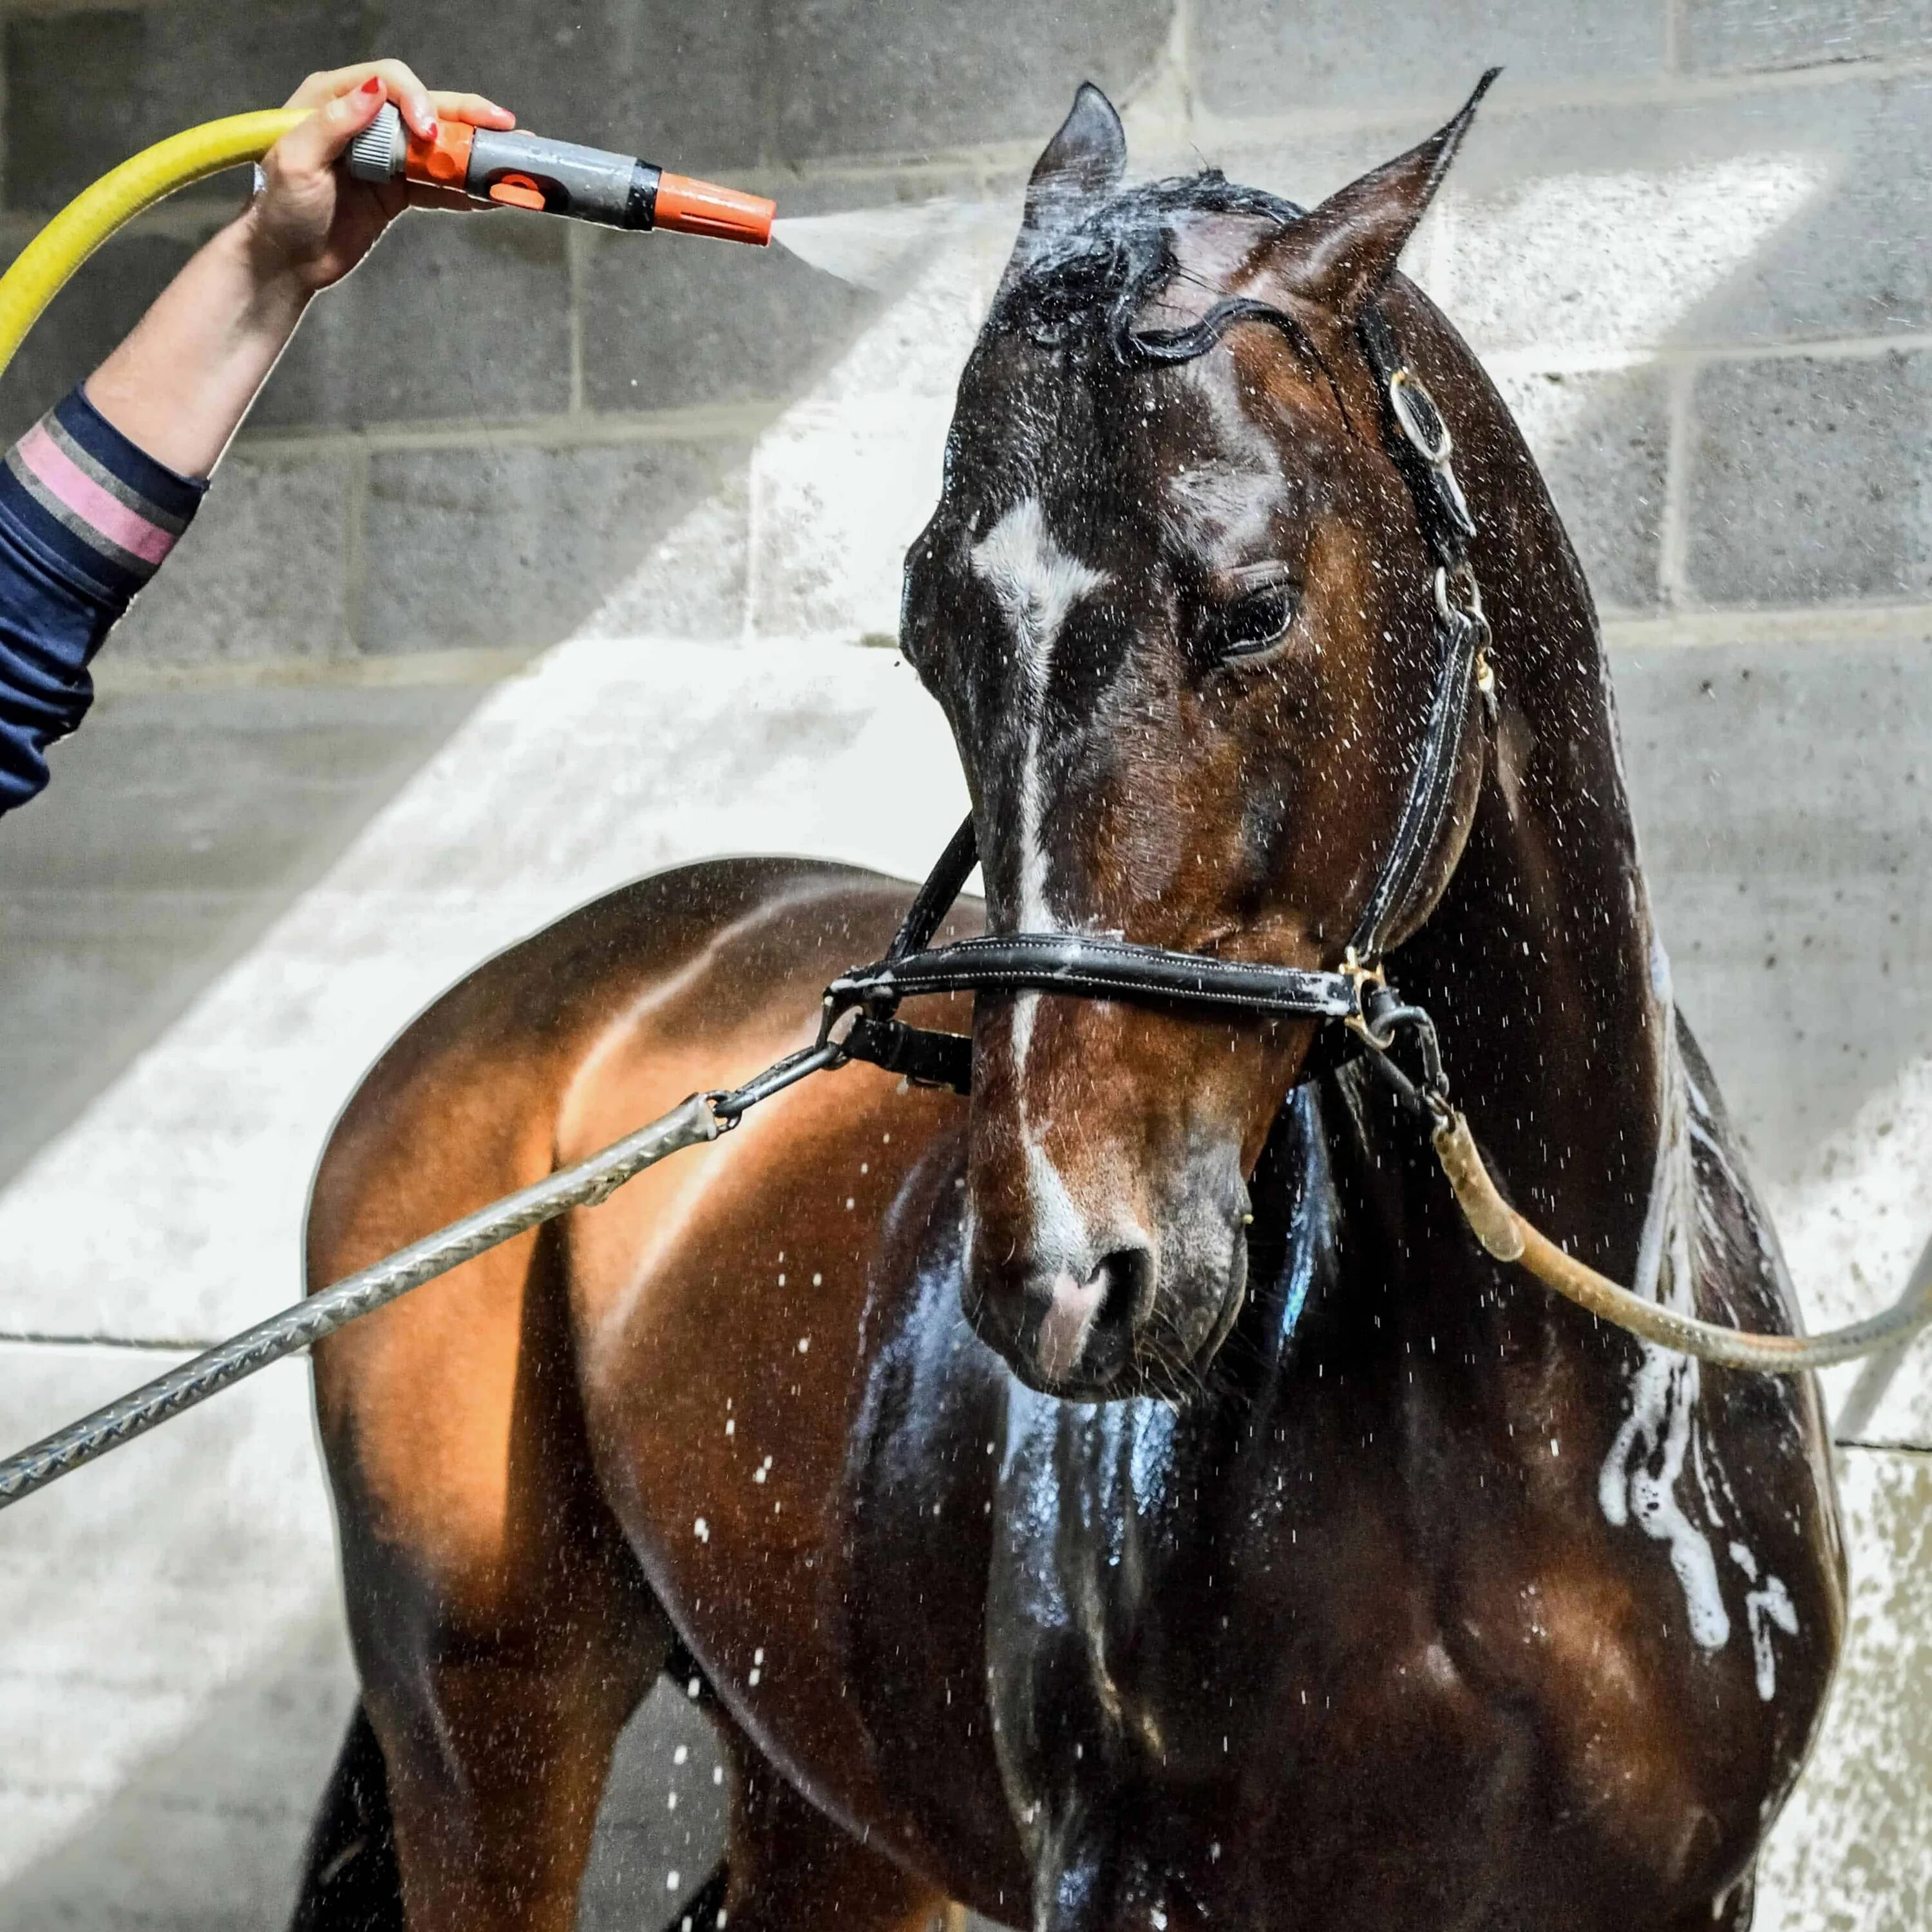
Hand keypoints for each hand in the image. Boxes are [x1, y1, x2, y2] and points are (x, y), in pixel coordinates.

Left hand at [238, 60, 515, 294]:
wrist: (284, 261)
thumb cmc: (279, 208)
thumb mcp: (296, 160)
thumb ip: (333, 122)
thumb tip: (374, 91)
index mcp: (332, 100)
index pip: (388, 82)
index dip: (417, 99)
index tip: (430, 132)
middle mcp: (363, 121)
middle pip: (424, 107)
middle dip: (466, 116)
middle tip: (504, 125)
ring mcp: (384, 157)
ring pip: (438, 146)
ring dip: (475, 153)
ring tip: (512, 159)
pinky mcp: (397, 190)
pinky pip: (438, 185)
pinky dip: (465, 190)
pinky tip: (491, 194)